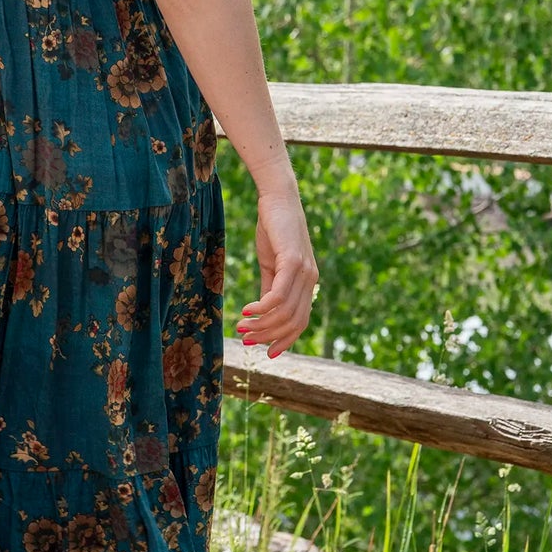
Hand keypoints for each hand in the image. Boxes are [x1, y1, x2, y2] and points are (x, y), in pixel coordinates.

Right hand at [235, 189, 316, 356]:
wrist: (278, 198)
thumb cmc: (273, 229)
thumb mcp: (271, 264)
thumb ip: (270, 288)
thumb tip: (263, 313)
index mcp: (307, 283)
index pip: (301, 322)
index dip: (285, 341)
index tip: (267, 353)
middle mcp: (310, 280)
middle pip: (292, 322)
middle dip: (267, 335)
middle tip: (244, 337)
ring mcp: (303, 271)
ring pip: (284, 312)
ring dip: (261, 324)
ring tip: (241, 326)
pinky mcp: (292, 261)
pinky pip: (278, 295)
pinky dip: (262, 308)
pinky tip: (246, 310)